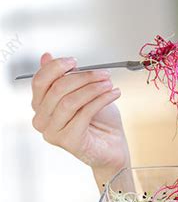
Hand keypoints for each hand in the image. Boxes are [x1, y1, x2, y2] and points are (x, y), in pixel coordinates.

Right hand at [31, 52, 130, 173]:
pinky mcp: (67, 141)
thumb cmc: (98, 119)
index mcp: (40, 105)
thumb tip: (45, 56)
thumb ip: (64, 76)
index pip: (39, 81)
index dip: (56, 67)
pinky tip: (114, 94)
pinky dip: (101, 99)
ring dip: (94, 88)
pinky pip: (84, 113)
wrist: (112, 145)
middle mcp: (41, 120)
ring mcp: (52, 132)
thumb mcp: (82, 91)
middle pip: (57, 89)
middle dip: (83, 77)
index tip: (74, 60)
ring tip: (109, 84)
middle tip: (103, 73)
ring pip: (70, 101)